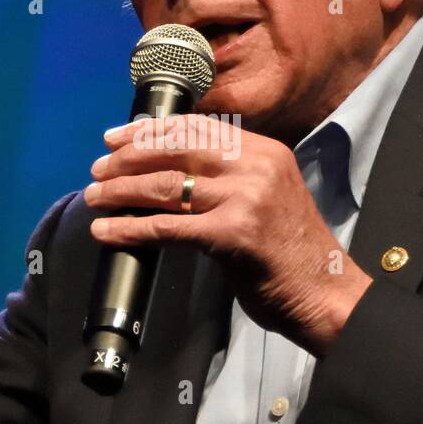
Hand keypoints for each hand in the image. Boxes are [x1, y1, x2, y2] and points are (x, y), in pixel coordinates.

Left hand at [85, 115, 371, 357]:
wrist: (327, 295)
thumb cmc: (291, 255)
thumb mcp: (267, 198)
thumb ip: (230, 179)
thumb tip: (168, 171)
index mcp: (265, 152)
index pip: (197, 128)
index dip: (150, 130)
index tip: (116, 137)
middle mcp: (256, 167)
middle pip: (177, 149)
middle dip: (128, 158)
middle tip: (98, 169)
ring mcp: (246, 199)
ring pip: (167, 185)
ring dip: (122, 191)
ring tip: (95, 197)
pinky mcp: (233, 234)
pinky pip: (168, 227)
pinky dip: (130, 228)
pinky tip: (106, 231)